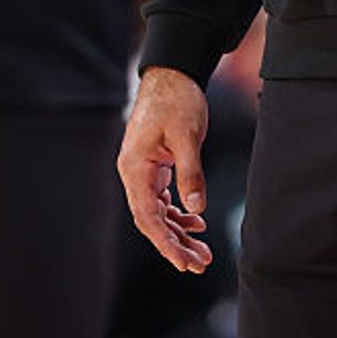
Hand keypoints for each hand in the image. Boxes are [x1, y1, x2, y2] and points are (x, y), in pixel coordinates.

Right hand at [117, 66, 213, 273]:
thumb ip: (190, 171)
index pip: (147, 217)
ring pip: (158, 211)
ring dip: (178, 231)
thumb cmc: (177, 99)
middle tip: (200, 264)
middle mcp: (134, 172)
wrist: (172, 73)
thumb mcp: (188, 135)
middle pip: (152, 220)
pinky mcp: (154, 165)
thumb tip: (196, 207)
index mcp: (135, 168)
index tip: (183, 262)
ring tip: (202, 251)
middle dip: (175, 244)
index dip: (165, 243)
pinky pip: (162, 197)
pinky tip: (196, 220)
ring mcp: (142, 169)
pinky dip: (178, 211)